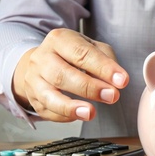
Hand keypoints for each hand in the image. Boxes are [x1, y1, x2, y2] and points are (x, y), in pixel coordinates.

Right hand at [13, 28, 128, 121]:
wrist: (43, 60)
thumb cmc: (73, 54)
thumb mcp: (91, 47)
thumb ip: (106, 60)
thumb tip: (116, 80)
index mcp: (59, 40)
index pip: (81, 53)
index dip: (103, 68)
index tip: (122, 80)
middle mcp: (42, 58)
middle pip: (62, 74)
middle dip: (89, 87)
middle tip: (112, 96)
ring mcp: (34, 79)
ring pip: (49, 96)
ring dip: (71, 107)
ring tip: (90, 113)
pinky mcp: (32, 98)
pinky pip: (47, 110)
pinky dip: (63, 115)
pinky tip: (78, 115)